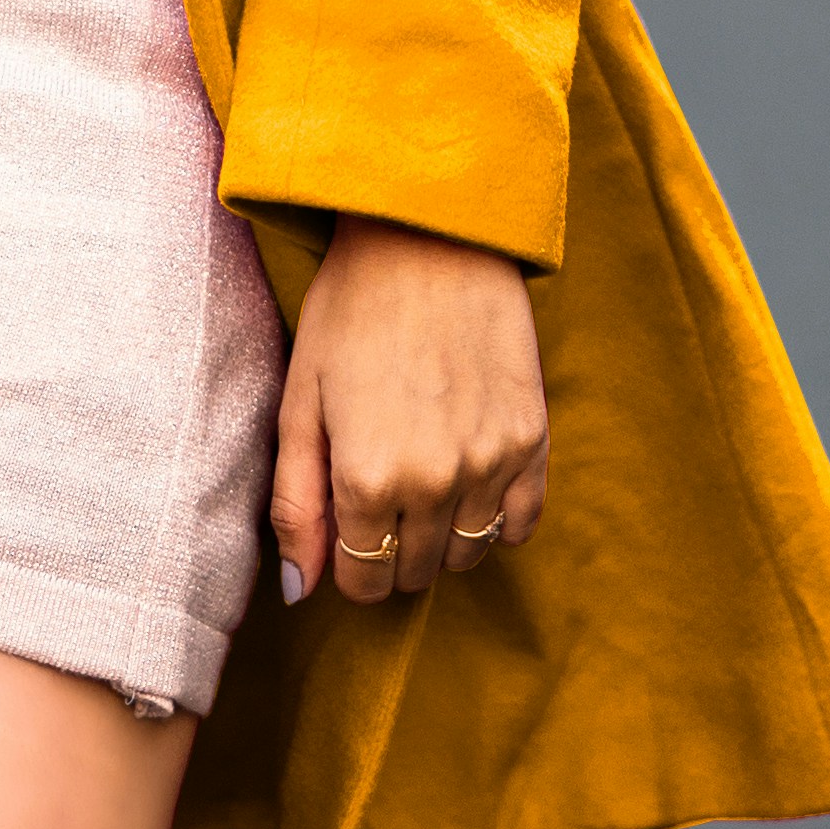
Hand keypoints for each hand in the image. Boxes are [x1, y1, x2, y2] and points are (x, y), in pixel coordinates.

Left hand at [271, 222, 548, 609]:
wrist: (429, 236)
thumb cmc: (350, 311)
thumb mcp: (300, 402)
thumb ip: (296, 504)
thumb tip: (302, 592)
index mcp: (366, 478)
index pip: (363, 580)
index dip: (349, 566)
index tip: (347, 529)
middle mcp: (434, 483)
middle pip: (415, 573)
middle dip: (391, 552)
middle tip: (380, 497)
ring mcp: (491, 464)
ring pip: (468, 555)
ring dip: (442, 538)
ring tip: (423, 482)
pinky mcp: (532, 440)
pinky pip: (522, 523)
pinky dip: (496, 520)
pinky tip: (471, 482)